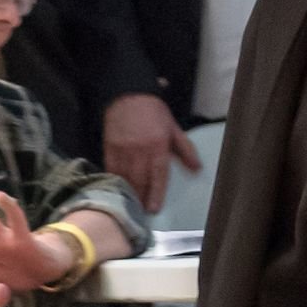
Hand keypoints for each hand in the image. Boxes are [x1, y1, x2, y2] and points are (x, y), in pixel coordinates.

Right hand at [102, 93, 199, 213]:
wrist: (128, 95)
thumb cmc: (154, 111)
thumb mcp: (173, 128)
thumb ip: (185, 149)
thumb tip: (197, 168)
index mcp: (158, 145)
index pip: (158, 175)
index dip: (156, 193)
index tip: (154, 208)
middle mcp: (140, 150)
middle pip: (140, 180)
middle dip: (141, 197)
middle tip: (142, 212)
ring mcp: (123, 150)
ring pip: (125, 178)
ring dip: (128, 193)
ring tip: (130, 205)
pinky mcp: (109, 148)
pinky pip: (111, 169)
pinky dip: (115, 181)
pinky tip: (117, 189)